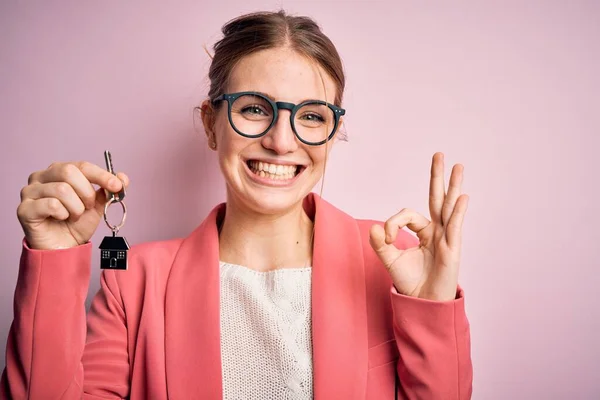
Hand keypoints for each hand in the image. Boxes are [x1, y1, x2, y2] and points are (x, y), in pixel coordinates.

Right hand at [17, 161, 129, 249]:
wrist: (64, 248)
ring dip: (76, 207)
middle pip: (69, 172)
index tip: (117, 186)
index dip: (102, 175)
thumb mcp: (97, 205)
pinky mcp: (24, 209)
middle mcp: (40, 177)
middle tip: (88, 207)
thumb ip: (108, 190)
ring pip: (61, 190)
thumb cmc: (76, 224)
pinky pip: (51, 205)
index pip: (82, 165)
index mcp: (58, 171)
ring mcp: (29, 192)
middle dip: (86, 192)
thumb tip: (123, 178)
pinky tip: (61, 219)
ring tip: (74, 216)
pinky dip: (63, 214)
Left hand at [369, 152, 468, 300]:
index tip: (386, 238)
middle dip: (438, 177)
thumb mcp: (390, 260)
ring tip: (458, 166)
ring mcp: (447, 238)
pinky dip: (458, 211)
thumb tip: (374, 228)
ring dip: (453, 186)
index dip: (394, 223)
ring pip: (449, 207)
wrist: (421, 302)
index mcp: (424, 232)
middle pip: (438, 198)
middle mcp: (437, 231)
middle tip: (439, 154)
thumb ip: (381, 244)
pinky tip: (462, 197)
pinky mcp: (452, 249)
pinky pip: (454, 226)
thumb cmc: (410, 282)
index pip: (408, 215)